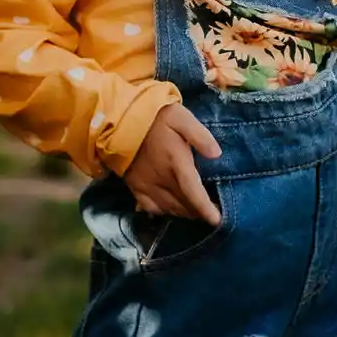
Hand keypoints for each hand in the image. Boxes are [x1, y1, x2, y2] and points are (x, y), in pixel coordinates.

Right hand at [123, 103, 223, 224]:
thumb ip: (200, 136)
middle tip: (210, 212)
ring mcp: (146, 185)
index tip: (217, 220)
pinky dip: (162, 212)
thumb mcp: (181, 118)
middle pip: (183, 205)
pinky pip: (150, 207)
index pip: (194, 193)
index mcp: (176, 163)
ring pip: (168, 209)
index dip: (206, 210)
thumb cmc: (155, 116)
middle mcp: (161, 179)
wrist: (119, 118)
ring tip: (194, 212)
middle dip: (198, 212)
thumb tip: (217, 154)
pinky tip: (169, 209)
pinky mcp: (134, 186)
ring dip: (183, 213)